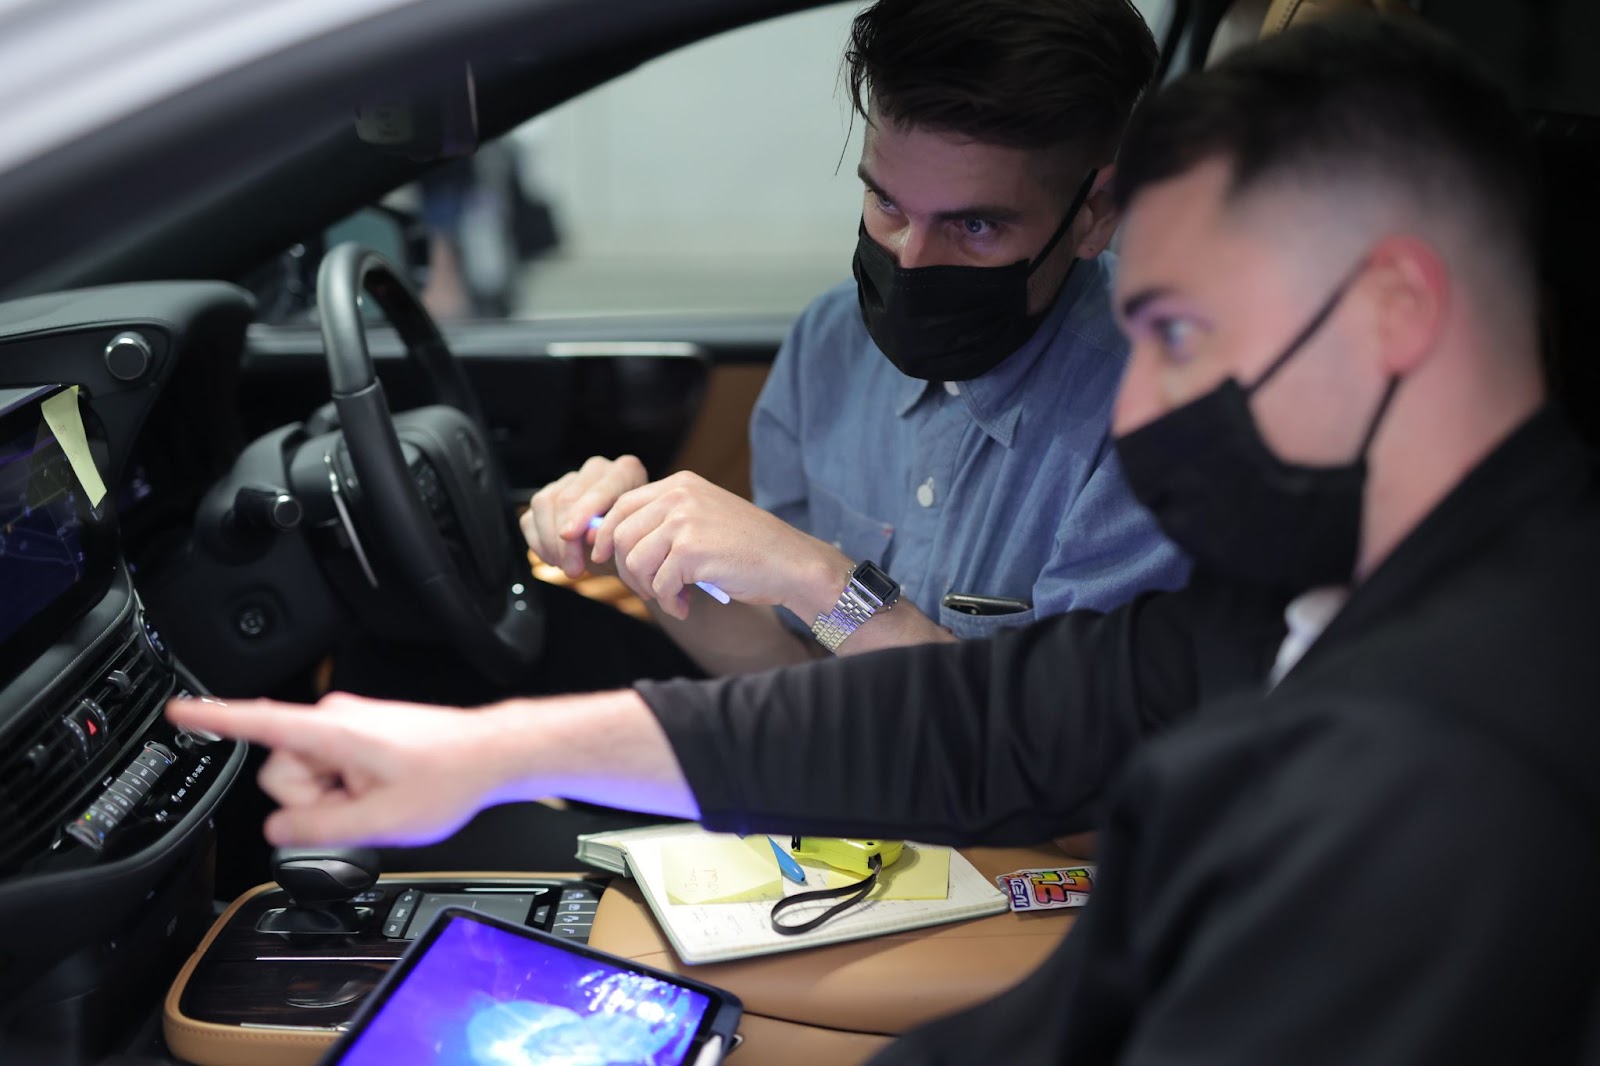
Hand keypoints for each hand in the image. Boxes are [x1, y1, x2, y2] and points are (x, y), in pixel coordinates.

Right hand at [166, 693, 516, 847]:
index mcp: (331, 731)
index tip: (178, 711)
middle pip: (282, 772)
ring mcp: (346, 723)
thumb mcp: (379, 821)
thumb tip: (278, 829)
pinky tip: (381, 788)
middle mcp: (333, 718)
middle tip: (359, 805)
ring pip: (306, 774)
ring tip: (376, 796)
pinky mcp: (358, 732)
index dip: (213, 719)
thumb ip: (318, 829)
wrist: (488, 755)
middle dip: (311, 799)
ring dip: (332, 795)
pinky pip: (330, 767)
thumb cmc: (447, 777)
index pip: (257, 721)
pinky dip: (346, 786)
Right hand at [520, 455, 648, 577]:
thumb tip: (587, 535)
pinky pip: (530, 518)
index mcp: (625, 471)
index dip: (582, 514)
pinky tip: (556, 559)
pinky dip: (539, 544)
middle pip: (567, 498)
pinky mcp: (547, 497)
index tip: (569, 536)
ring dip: (550, 542)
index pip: (599, 490)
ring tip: (567, 567)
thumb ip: (612, 534)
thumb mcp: (628, 543)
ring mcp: (569, 480)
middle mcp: (596, 469)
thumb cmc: (630, 543)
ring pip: (543, 503)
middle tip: (573, 570)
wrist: (621, 550)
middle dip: (565, 539)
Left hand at [591, 471, 849, 619]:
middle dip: (626, 569)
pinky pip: (659, 583)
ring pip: (635, 561)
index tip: (602, 558)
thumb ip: (665, 523)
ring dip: (648, 589)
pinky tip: (685, 606)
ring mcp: (684, 520)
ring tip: (671, 598)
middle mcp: (679, 496)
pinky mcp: (692, 549)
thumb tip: (611, 543)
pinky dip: (668, 603)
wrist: (791, 563)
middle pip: (620, 534)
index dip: (604, 534)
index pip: (622, 505)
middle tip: (648, 590)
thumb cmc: (749, 549)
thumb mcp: (703, 520)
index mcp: (680, 485)